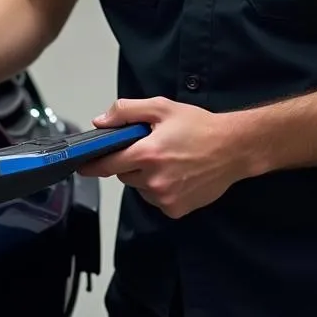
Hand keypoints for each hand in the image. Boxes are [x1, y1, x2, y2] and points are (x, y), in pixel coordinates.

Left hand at [77, 96, 257, 218]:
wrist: (233, 148)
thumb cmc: (199, 126)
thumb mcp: (161, 107)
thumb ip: (126, 111)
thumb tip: (100, 121)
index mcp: (147, 154)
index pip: (108, 164)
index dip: (93, 164)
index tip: (82, 166)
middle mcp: (154, 180)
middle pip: (124, 175)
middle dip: (130, 163)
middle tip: (149, 148)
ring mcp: (165, 198)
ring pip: (140, 188)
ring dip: (145, 177)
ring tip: (168, 161)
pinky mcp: (176, 209)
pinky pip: (156, 199)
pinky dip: (160, 189)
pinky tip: (177, 175)